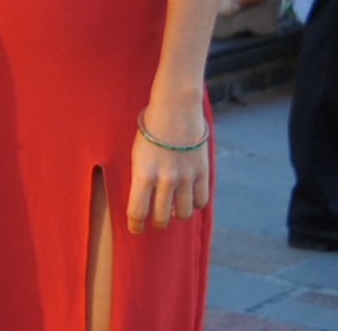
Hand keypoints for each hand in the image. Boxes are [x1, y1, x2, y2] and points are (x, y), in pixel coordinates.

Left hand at [127, 99, 209, 233]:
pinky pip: (201, 201)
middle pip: (161, 217)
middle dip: (157, 222)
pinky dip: (195, 205)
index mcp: (143, 173)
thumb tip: (145, 201)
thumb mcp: (137, 154)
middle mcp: (164, 178)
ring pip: (183, 213)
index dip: (135, 225)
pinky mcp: (201, 172)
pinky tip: (189, 200)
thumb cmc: (151, 130)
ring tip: (174, 211)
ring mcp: (185, 176)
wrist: (175, 109)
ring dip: (177, 215)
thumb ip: (141, 177)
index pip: (137, 210)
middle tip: (157, 221)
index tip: (135, 229)